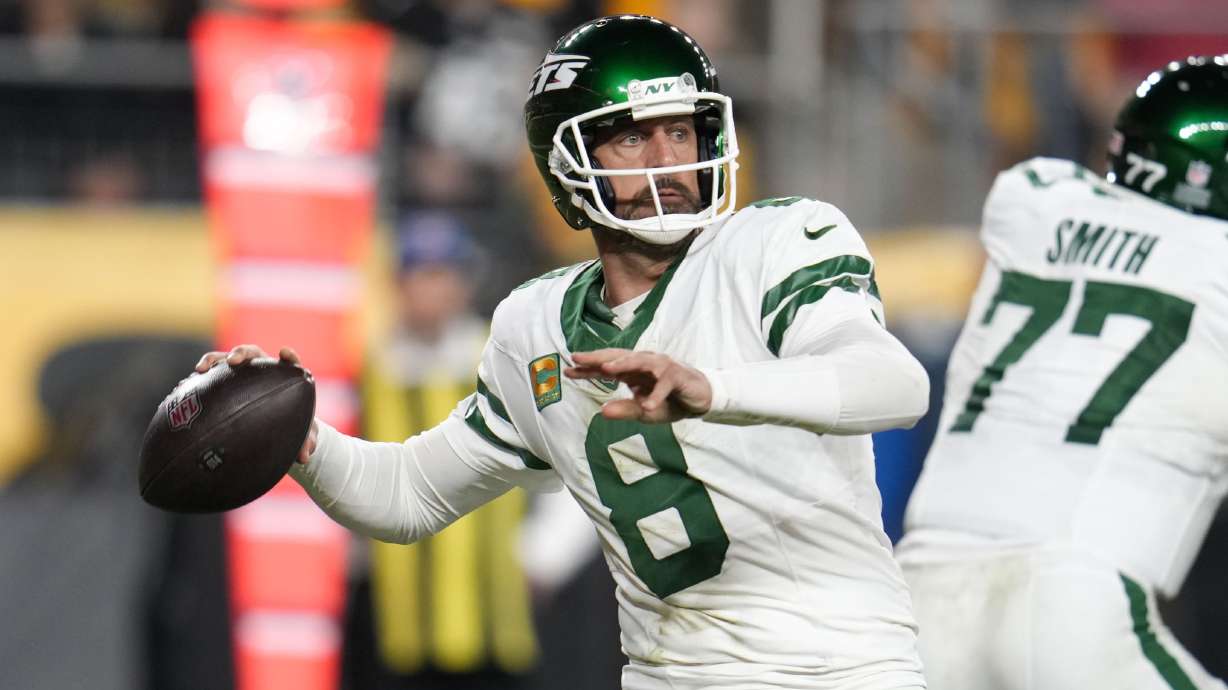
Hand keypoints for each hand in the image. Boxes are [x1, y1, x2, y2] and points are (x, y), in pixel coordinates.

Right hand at [194, 345, 318, 462]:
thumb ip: (307, 442)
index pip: (289, 362)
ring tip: (201, 369)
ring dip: (214, 360)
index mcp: (284, 376)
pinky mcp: (226, 382)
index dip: (288, 356)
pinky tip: (187, 386)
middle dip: (242, 353)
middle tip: (233, 361)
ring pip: (226, 359)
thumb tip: (303, 457)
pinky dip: (200, 378)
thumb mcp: (302, 434)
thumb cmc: (292, 424)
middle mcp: (262, 369)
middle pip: (252, 353)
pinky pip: (211, 376)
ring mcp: (242, 373)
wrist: (276, 425)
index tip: (284, 352)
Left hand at [564, 348, 711, 423]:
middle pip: (618, 357)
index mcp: (633, 372)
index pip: (607, 367)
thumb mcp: (644, 412)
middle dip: (598, 357)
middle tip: (577, 358)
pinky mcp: (677, 376)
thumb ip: (625, 411)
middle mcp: (644, 364)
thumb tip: (601, 412)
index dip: (588, 369)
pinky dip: (656, 394)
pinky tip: (646, 405)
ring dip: (623, 364)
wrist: (700, 399)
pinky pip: (664, 384)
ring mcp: (661, 367)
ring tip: (606, 370)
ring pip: (640, 362)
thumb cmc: (669, 401)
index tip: (568, 371)